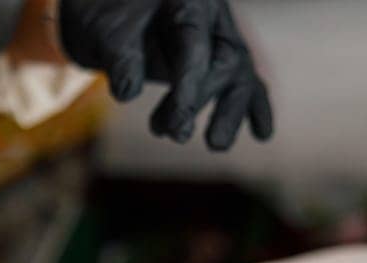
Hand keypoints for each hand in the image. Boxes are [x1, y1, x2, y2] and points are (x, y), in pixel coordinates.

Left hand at [58, 0, 273, 149]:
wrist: (108, 13)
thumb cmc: (106, 16)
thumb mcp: (105, 32)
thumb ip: (119, 56)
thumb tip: (128, 92)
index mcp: (187, 1)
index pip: (194, 43)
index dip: (188, 87)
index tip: (176, 124)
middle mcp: (211, 18)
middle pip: (223, 60)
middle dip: (202, 101)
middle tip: (175, 134)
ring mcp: (219, 39)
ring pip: (239, 75)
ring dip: (230, 113)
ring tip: (216, 144)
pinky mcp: (217, 63)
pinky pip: (243, 83)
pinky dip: (253, 108)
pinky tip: (261, 135)